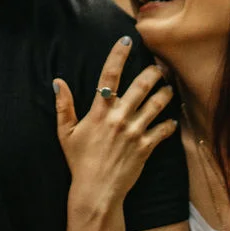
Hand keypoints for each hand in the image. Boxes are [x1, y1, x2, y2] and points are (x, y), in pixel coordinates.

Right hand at [54, 38, 176, 207]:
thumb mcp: (66, 133)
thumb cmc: (79, 162)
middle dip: (153, 72)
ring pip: (157, 104)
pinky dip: (170, 123)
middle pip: (142, 85)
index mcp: (99, 111)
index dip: (118, 55)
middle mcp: (119, 117)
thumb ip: (64, 106)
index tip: (127, 39)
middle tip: (159, 67)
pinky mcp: (146, 147)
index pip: (109, 76)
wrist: (95, 191)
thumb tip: (58, 82)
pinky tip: (171, 120)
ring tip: (169, 88)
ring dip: (166, 93)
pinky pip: (163, 130)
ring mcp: (134, 132)